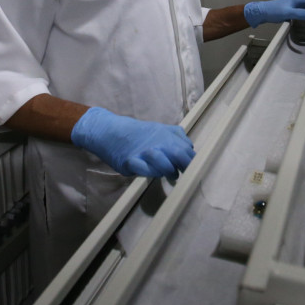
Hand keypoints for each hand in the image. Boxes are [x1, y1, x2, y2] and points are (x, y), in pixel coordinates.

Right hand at [71, 107, 194, 177]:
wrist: (109, 130)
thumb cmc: (137, 133)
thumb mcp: (158, 128)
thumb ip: (176, 136)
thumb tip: (190, 148)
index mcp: (166, 135)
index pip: (187, 150)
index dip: (193, 161)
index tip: (194, 169)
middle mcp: (157, 142)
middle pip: (179, 155)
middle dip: (186, 167)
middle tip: (185, 174)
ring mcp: (143, 152)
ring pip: (163, 162)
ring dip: (169, 171)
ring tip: (171, 175)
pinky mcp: (130, 161)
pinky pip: (144, 170)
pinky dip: (150, 173)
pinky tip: (152, 173)